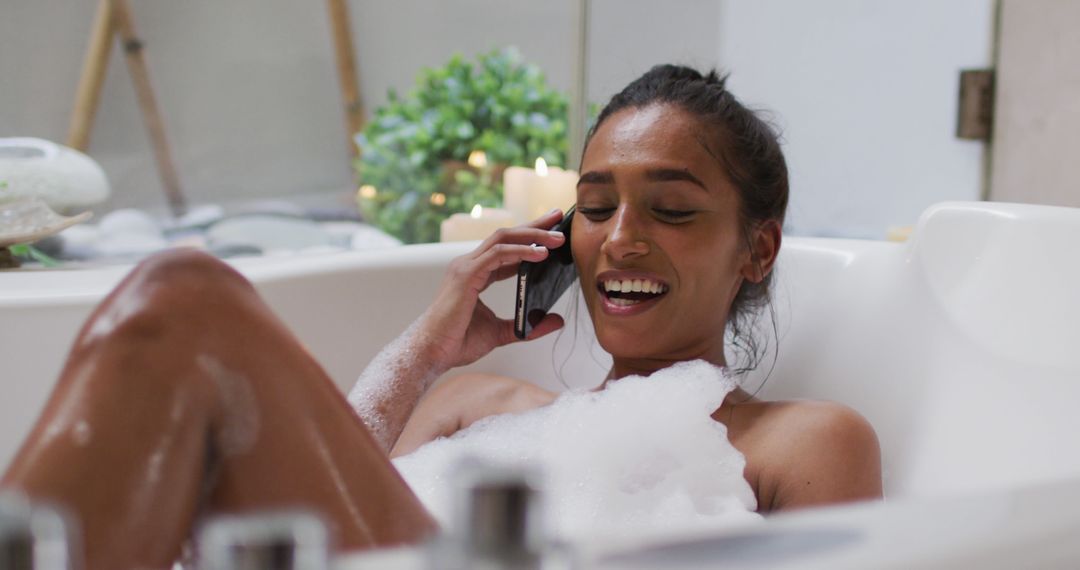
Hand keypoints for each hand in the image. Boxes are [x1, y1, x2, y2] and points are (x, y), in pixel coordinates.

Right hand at [415, 209, 568, 370]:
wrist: (432, 352)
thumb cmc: (457, 341)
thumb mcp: (502, 333)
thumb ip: (528, 326)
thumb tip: (556, 320)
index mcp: (475, 273)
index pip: (506, 248)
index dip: (529, 239)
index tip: (552, 233)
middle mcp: (469, 264)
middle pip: (506, 236)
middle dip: (534, 226)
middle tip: (559, 219)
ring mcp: (466, 267)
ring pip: (503, 238)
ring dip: (532, 235)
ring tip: (557, 238)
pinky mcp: (466, 274)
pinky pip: (498, 254)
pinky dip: (521, 252)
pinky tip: (540, 254)